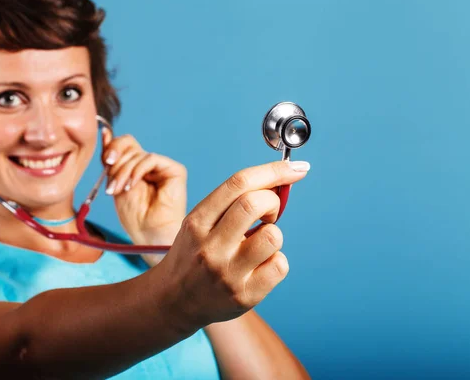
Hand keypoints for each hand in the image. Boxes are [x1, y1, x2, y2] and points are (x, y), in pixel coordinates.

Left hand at [101, 128, 186, 263]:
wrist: (149, 234)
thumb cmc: (134, 216)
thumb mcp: (115, 182)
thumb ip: (111, 158)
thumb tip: (105, 131)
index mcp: (134, 167)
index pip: (123, 145)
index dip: (112, 148)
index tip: (106, 161)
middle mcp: (149, 165)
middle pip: (129, 144)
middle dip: (116, 161)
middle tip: (111, 183)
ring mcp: (162, 167)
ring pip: (137, 154)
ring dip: (123, 172)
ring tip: (119, 190)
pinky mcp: (175, 170)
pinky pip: (150, 158)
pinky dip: (137, 171)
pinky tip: (132, 186)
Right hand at [154, 160, 309, 329]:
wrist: (173, 301)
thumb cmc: (193, 254)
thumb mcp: (199, 223)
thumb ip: (230, 204)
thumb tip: (279, 182)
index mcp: (197, 221)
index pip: (238, 184)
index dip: (272, 170)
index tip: (296, 167)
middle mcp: (210, 246)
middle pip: (255, 203)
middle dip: (273, 201)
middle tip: (268, 213)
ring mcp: (227, 273)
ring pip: (273, 236)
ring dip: (273, 234)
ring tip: (258, 243)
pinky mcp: (244, 295)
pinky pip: (280, 265)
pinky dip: (276, 260)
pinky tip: (260, 266)